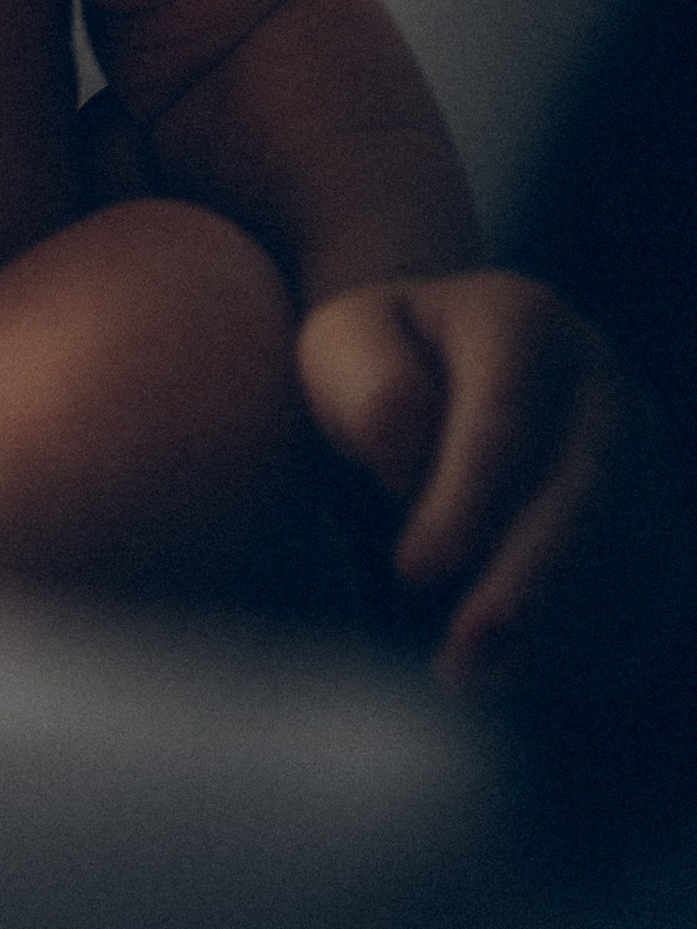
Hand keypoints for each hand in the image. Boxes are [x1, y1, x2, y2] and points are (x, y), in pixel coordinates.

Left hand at [299, 270, 687, 700]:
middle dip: (524, 584)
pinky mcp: (657, 519)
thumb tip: (407, 445)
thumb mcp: (341, 349)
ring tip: (471, 678)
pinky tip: (522, 679)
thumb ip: (366, 385)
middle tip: (460, 656)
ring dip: (556, 628)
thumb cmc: (375, 372)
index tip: (410, 569)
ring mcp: (643, 452)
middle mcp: (602, 382)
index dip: (464, 503)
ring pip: (625, 551)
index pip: (506, 421)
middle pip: (584, 493)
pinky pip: (650, 593)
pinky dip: (594, 645)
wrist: (439, 383)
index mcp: (522, 319)